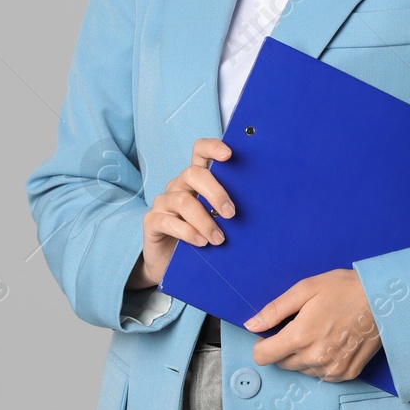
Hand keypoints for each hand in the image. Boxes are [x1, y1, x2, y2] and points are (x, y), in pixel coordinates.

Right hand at [131, 138, 235, 288]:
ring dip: (204, 220)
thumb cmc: (200, 235)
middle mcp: (178, 186)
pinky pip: (168, 222)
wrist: (169, 262)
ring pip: (183, 201)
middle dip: (215, 192)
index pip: (200, 152)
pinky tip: (201, 243)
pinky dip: (188, 232)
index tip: (228, 155)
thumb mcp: (216, 219)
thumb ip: (226, 208)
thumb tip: (256, 208)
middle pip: (193, 174)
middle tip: (231, 213)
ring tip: (218, 239)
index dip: (212, 148)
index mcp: (195, 180)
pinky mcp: (152, 221)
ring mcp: (163, 202)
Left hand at [244, 269, 381, 382]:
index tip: (271, 333)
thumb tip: (251, 325)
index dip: (262, 343)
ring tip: (320, 331)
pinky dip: (321, 362)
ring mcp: (332, 369)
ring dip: (303, 356)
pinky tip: (332, 342)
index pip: (262, 356)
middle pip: (281, 363)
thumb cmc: (344, 289)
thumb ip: (275, 309)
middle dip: (284, 347)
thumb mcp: (306, 289)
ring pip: (301, 370)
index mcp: (300, 337)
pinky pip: (322, 375)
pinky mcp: (347, 373)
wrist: (382, 299)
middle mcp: (314, 358)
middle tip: (301, 325)